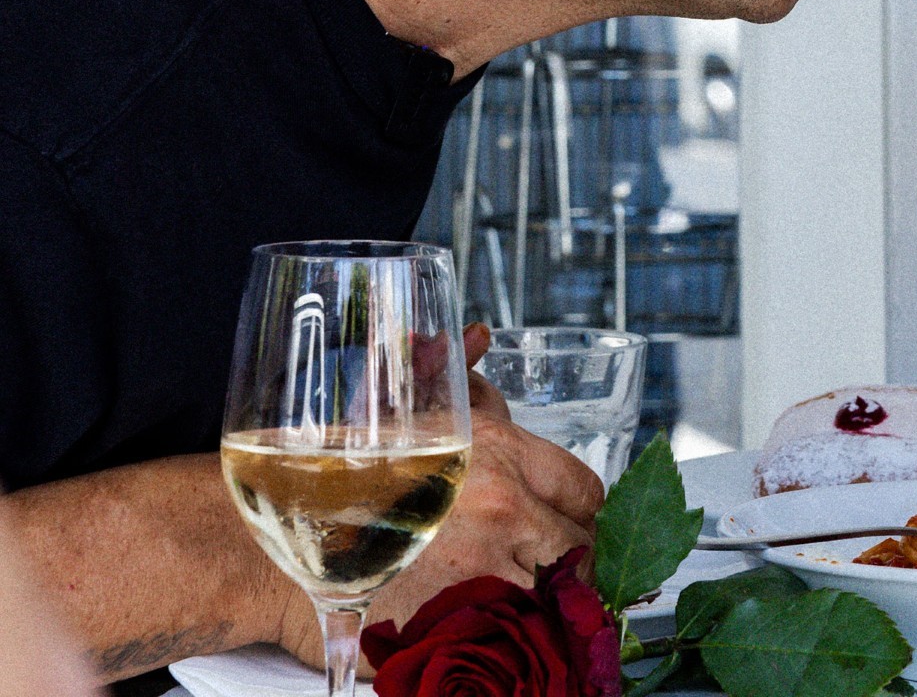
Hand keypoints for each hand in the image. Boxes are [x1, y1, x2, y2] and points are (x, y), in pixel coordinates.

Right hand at [277, 322, 605, 666]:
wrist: (257, 545)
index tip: (567, 525)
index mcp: (499, 455)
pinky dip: (512, 652)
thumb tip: (477, 335)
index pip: (586, 490)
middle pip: (583, 551)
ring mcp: (480, 578)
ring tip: (526, 609)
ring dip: (548, 610)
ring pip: (557, 607)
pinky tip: (495, 641)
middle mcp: (501, 513)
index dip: (580, 513)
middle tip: (550, 574)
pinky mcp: (449, 635)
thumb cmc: (325, 478)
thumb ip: (453, 378)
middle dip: (572, 564)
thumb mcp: (397, 412)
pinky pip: (514, 654)